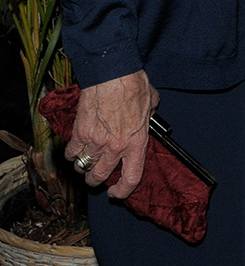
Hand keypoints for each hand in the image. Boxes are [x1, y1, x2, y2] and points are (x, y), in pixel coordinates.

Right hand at [66, 71, 158, 198]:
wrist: (112, 72)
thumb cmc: (133, 84)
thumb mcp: (152, 103)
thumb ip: (150, 117)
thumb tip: (148, 118)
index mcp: (136, 143)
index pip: (130, 179)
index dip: (122, 191)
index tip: (116, 192)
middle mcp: (115, 147)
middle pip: (100, 177)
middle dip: (96, 181)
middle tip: (96, 178)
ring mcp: (95, 141)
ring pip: (83, 167)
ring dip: (83, 168)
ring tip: (84, 163)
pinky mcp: (80, 131)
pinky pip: (71, 152)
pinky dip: (71, 154)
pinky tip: (74, 149)